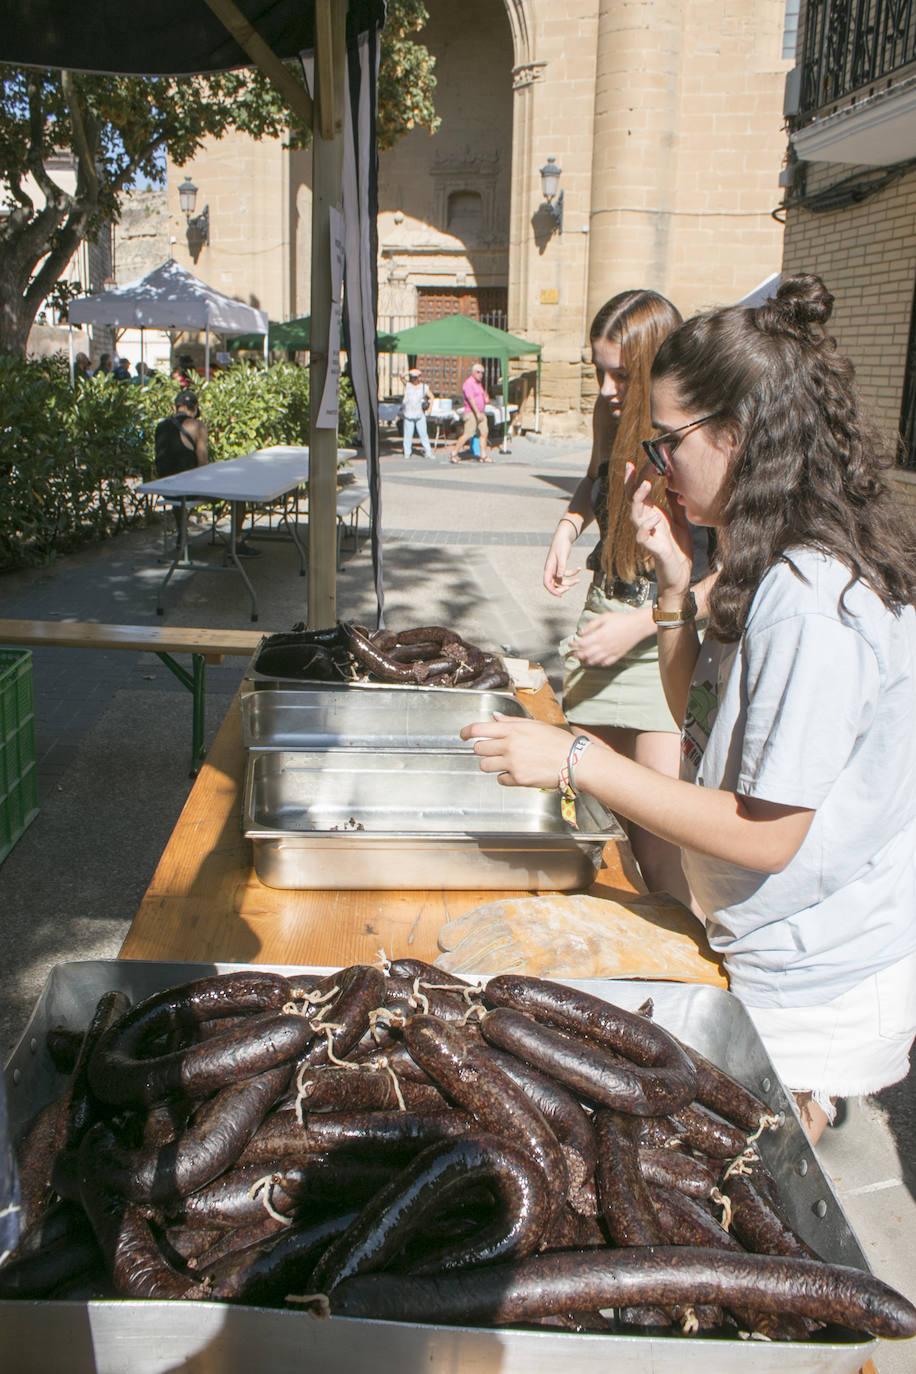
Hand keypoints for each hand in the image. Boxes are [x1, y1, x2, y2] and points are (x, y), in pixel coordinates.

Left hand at [460, 716, 572, 789]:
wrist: (574, 760)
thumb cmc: (558, 742)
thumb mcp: (534, 725)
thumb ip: (512, 723)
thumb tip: (494, 719)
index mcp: (513, 730)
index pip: (478, 729)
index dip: (466, 732)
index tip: (463, 735)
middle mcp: (509, 745)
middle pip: (479, 749)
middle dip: (483, 749)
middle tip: (492, 750)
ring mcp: (512, 763)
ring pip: (485, 765)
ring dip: (491, 764)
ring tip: (505, 762)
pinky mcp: (518, 778)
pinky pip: (500, 779)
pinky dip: (505, 777)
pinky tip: (517, 771)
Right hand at [543, 542, 581, 596]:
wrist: (563, 537)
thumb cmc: (561, 545)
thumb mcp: (562, 556)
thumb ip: (561, 567)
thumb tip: (560, 578)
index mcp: (548, 568)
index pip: (547, 583)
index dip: (552, 591)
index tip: (560, 595)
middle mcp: (551, 570)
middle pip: (553, 585)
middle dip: (561, 588)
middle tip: (569, 588)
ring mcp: (556, 569)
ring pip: (561, 581)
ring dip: (570, 582)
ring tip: (578, 580)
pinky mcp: (561, 567)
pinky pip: (566, 574)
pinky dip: (573, 573)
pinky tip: (579, 568)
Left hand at [569, 607, 652, 664]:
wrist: (638, 625)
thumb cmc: (622, 619)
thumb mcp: (605, 617)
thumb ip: (591, 625)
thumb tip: (581, 632)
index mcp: (600, 636)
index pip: (582, 643)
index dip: (574, 644)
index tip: (570, 643)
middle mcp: (604, 646)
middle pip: (586, 654)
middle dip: (577, 655)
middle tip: (572, 653)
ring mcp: (611, 652)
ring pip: (594, 661)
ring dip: (585, 661)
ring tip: (581, 658)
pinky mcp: (617, 655)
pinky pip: (605, 663)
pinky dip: (598, 663)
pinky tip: (595, 661)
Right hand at [626, 463, 691, 595]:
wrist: (680, 573)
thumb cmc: (678, 548)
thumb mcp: (680, 520)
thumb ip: (675, 504)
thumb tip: (672, 483)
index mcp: (651, 514)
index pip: (639, 492)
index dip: (637, 476)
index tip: (639, 460)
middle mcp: (645, 522)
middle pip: (633, 498)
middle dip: (635, 480)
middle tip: (642, 465)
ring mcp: (645, 534)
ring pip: (634, 513)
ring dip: (639, 498)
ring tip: (646, 484)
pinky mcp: (649, 547)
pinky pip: (642, 535)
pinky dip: (647, 525)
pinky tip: (657, 518)